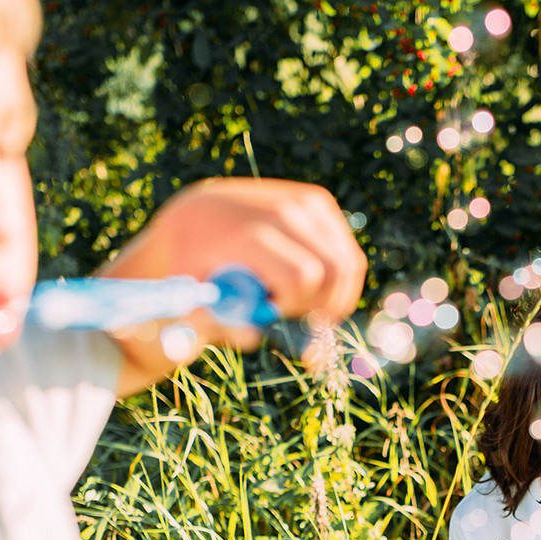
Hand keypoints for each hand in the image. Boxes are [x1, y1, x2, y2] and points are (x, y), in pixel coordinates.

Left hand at [102, 178, 367, 386]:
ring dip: (333, 297)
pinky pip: (349, 253)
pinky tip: (312, 288)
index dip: (295, 309)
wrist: (195, 215)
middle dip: (321, 307)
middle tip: (295, 318)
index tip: (273, 314)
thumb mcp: (192, 300)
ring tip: (300, 304)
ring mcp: (304, 201)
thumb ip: (219, 324)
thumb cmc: (191, 267)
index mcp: (249, 231)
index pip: (302, 278)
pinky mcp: (318, 202)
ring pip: (349, 264)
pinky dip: (339, 280)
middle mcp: (281, 208)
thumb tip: (253, 338)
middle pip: (334, 272)